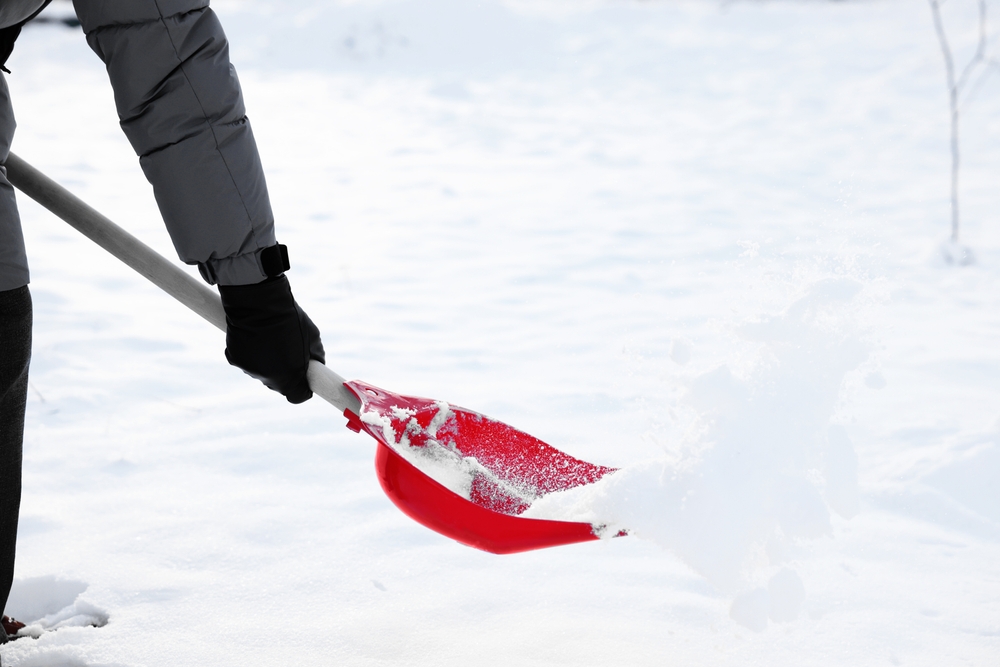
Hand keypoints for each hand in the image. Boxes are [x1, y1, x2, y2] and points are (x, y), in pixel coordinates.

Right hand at [218, 275, 323, 403]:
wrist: (259, 302)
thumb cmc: (290, 318)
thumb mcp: (313, 337)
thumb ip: (316, 356)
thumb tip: (315, 364)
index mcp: (289, 377)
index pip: (298, 396)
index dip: (303, 388)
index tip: (304, 378)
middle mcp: (267, 379)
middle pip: (279, 385)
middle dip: (285, 373)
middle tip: (288, 352)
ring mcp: (249, 369)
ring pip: (262, 372)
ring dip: (267, 362)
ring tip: (271, 339)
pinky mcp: (234, 358)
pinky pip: (247, 360)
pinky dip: (251, 352)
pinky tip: (254, 336)